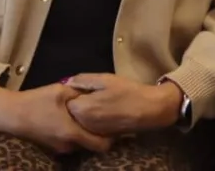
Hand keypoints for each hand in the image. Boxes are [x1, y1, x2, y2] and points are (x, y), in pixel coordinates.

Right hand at [0, 84, 111, 154]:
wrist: (9, 115)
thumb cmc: (35, 101)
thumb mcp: (60, 91)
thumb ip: (80, 93)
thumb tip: (96, 92)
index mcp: (72, 133)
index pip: (102, 145)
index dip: (111, 137)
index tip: (112, 125)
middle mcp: (68, 146)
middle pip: (92, 145)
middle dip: (98, 134)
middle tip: (101, 118)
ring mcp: (59, 149)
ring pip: (81, 144)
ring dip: (84, 133)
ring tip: (85, 117)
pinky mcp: (52, 148)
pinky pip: (70, 143)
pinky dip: (74, 135)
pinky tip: (70, 120)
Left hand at [64, 73, 182, 134]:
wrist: (148, 109)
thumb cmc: (127, 91)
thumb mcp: (104, 79)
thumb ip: (83, 80)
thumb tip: (68, 81)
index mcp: (82, 109)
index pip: (66, 100)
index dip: (74, 92)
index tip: (85, 87)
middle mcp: (83, 124)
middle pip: (71, 112)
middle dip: (77, 103)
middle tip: (93, 93)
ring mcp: (92, 132)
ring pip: (80, 119)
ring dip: (85, 111)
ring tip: (101, 101)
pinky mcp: (101, 136)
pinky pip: (90, 126)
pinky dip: (93, 119)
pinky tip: (106, 111)